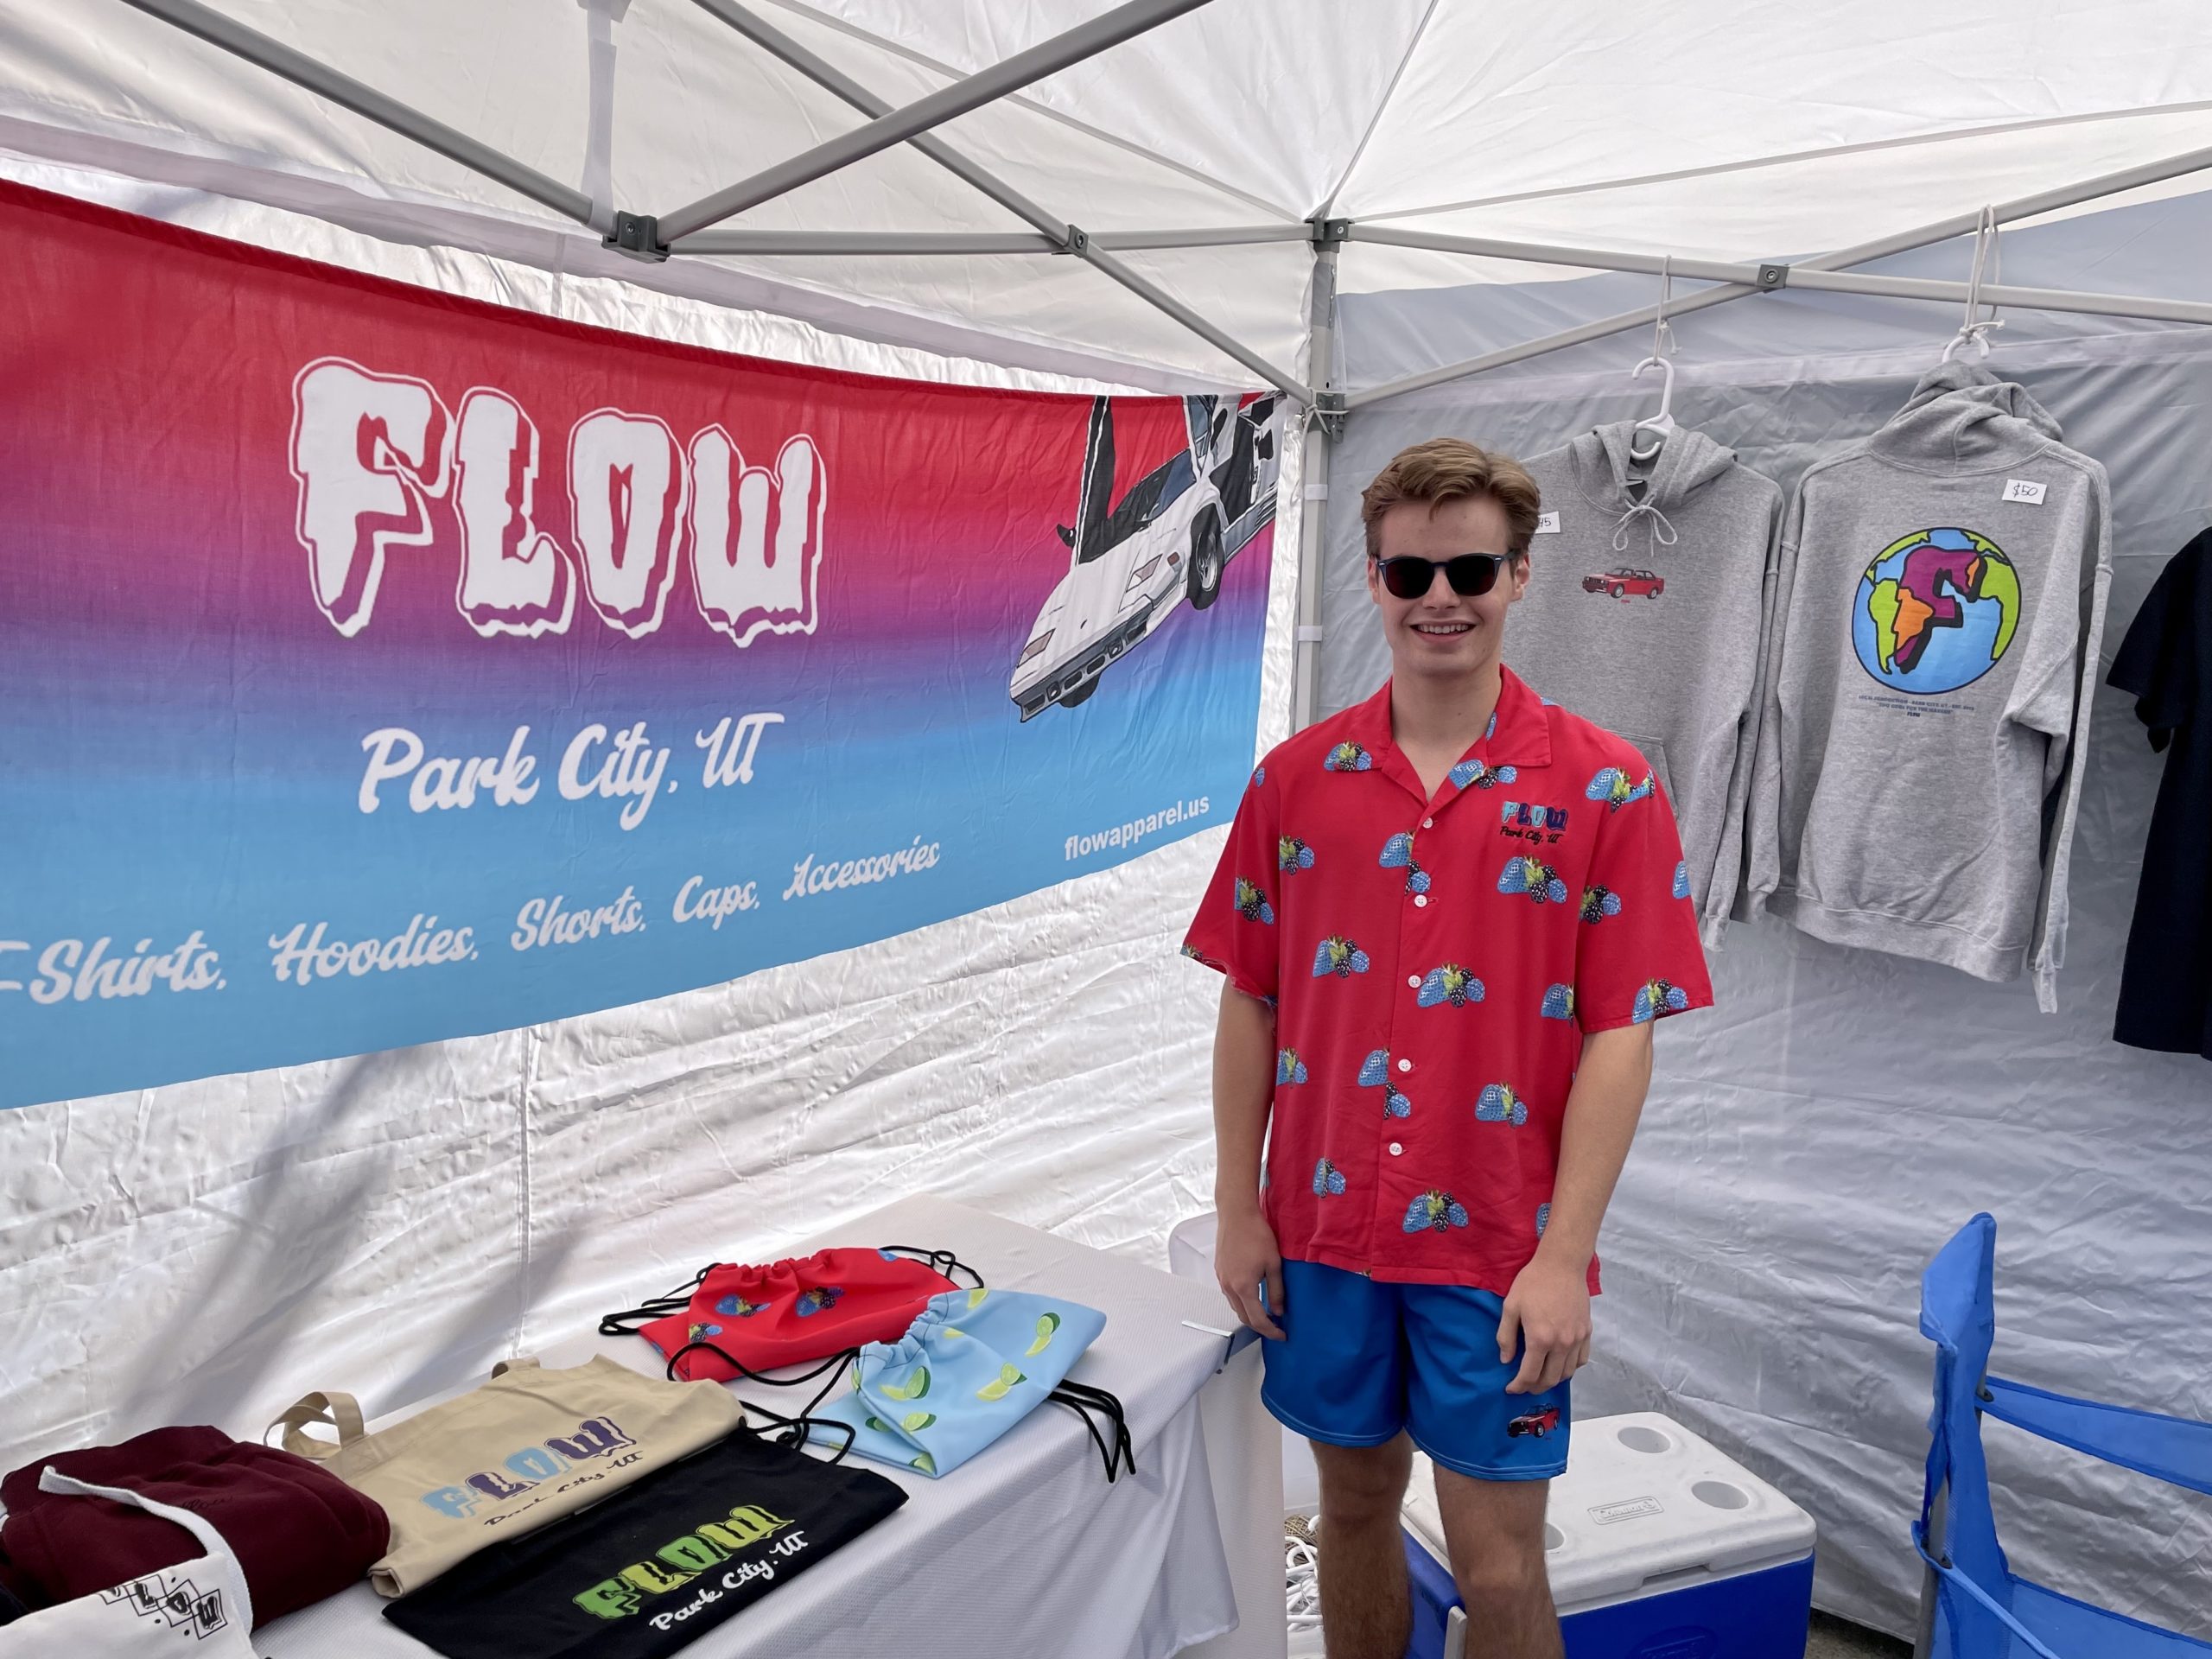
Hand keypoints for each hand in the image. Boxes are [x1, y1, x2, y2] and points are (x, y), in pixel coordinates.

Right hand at [1214, 1208, 1285, 1339]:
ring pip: (1235, 1307)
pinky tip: (1252, 1296)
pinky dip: (1242, 1302)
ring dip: (1250, 1314)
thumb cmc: (1257, 1235)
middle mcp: (1229, 1287)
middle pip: (1243, 1317)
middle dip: (1260, 1326)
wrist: (1236, 1215)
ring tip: (1266, 1313)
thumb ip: (1276, 1291)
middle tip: (1275, 1328)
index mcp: (1244, 1287)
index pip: (1257, 1319)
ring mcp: (1221, 1280)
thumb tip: (1278, 1311)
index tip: (1282, 1335)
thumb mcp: (1274, 1264)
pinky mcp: (1219, 1271)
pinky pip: (1229, 1295)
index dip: (1271, 1331)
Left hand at [1498, 1254, 1590, 1393]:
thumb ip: (1506, 1337)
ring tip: (1541, 1377)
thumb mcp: (1511, 1307)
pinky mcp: (1587, 1332)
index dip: (1518, 1386)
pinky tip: (1560, 1364)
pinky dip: (1570, 1368)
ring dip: (1553, 1380)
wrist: (1562, 1265)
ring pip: (1567, 1373)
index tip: (1510, 1389)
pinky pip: (1581, 1360)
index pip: (1529, 1374)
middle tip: (1525, 1386)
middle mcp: (1562, 1344)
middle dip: (1535, 1387)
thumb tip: (1506, 1360)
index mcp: (1540, 1339)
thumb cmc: (1533, 1283)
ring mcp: (1577, 1339)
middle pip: (1550, 1379)